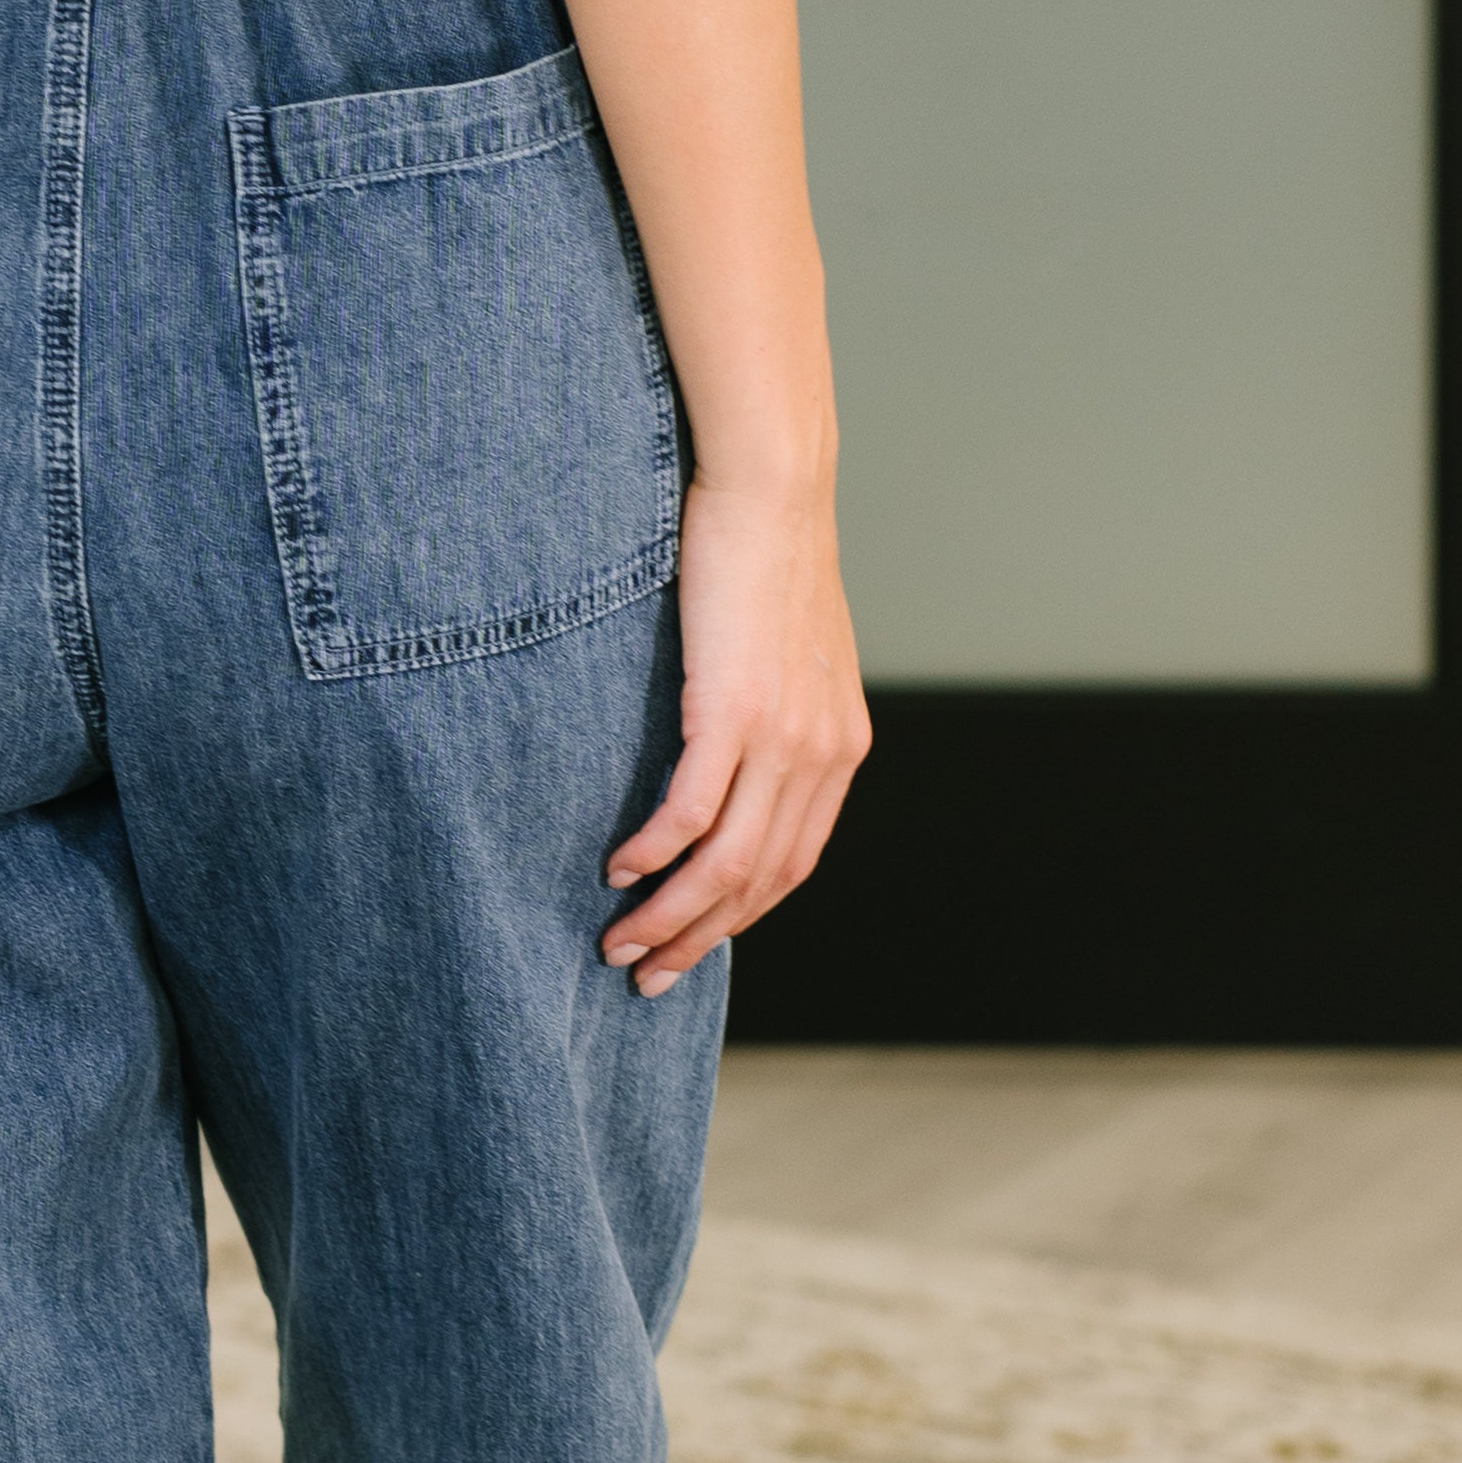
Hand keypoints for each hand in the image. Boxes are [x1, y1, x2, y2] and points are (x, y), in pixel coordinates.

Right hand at [601, 471, 867, 990]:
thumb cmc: (767, 558)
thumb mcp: (790, 650)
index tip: (690, 943)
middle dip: (700, 938)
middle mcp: (822, 755)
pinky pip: (691, 812)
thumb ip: (775, 710)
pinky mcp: (734, 711)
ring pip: (727, 863)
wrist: (773, 489)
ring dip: (671, 915)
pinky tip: (621, 870)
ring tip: (621, 941)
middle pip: (761, 881)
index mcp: (840, 748)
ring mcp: (782, 738)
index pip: (793, 862)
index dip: (739, 915)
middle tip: (646, 972)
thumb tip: (733, 749)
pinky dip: (654, 853)